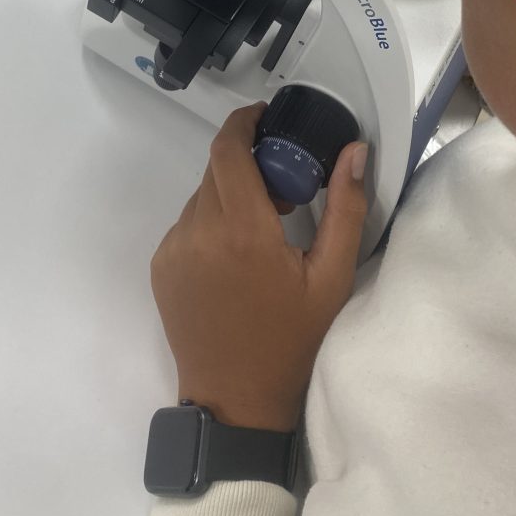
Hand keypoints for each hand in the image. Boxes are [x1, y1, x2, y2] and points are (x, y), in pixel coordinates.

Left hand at [150, 102, 368, 432]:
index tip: (267, 116)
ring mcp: (174, 250)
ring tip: (265, 229)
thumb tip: (354, 151)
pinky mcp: (161, 267)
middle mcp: (199, 231)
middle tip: (284, 189)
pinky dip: (212, 224)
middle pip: (217, 170)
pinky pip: (187, 225)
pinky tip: (237, 256)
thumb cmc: (291, 341)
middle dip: (248, 164)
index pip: (229, 150)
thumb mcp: (331, 277)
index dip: (244, 123)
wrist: (236, 399)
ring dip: (231, 196)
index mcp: (243, 230)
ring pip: (202, 197)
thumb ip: (345, 208)